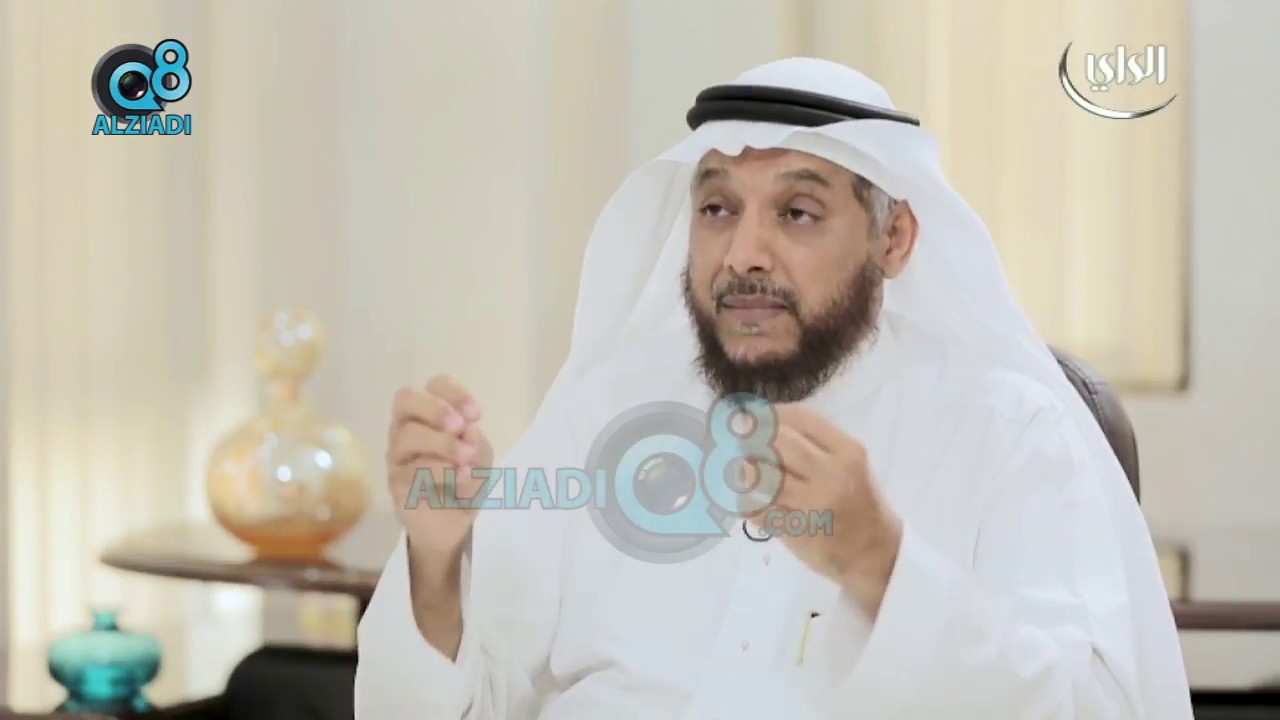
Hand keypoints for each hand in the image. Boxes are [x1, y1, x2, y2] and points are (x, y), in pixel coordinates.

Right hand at [387, 375, 493, 580]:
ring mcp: (397, 455)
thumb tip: (467, 431)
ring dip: (444, 444)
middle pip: (406, 399)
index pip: (434, 386)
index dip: (454, 393)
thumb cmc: (465, 481)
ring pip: (409, 435)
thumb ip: (477, 442)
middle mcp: (407, 428)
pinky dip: (441, 472)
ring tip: (466, 459)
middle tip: (461, 427)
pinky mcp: (395, 482)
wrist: (452, 523)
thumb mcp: (481, 459)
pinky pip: (411, 469)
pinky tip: (460, 481)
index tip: (476, 415)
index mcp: (430, 415)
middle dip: (437, 409)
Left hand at [743, 404, 902, 615]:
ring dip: (743, 469)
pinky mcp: (795, 530)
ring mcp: (811, 504)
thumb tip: (763, 419)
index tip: (754, 414)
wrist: (875, 553)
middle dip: (751, 436)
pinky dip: (745, 500)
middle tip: (738, 438)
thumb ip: (815, 442)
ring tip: (742, 469)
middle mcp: (830, 475)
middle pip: (776, 442)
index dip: (769, 413)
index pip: (800, 418)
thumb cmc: (859, 502)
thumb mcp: (850, 464)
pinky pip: (755, 508)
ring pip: (759, 475)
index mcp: (847, 452)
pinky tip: (749, 498)